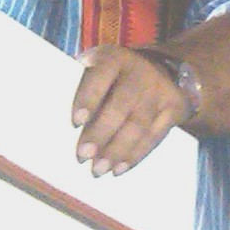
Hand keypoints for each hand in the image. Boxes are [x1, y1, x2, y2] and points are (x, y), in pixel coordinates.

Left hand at [72, 46, 191, 174]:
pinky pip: (155, 136)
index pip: (100, 77)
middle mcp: (140, 73)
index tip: (75, 122)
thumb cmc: (115, 76)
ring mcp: (160, 92)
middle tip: (83, 156)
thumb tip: (55, 122)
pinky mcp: (175, 109)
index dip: (88, 98)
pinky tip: (119, 168)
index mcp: (114, 59)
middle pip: (121, 105)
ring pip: (139, 124)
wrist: (164, 69)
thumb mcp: (100, 68)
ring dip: (118, 150)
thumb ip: (83, 86)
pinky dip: (137, 154)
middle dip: (101, 132)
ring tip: (99, 169)